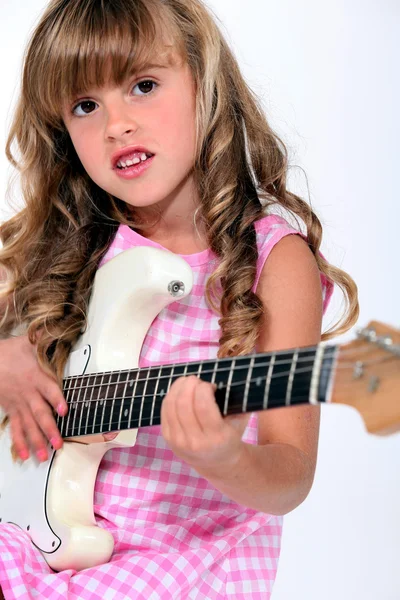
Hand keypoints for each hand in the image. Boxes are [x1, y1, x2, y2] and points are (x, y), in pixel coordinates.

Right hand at [0, 334, 67, 461]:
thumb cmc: (10, 351)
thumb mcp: (28, 342)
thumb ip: (45, 339)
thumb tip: (62, 327)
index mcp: (36, 377)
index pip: (49, 389)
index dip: (56, 399)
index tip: (64, 410)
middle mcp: (28, 393)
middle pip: (39, 413)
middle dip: (49, 429)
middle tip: (59, 444)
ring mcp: (18, 403)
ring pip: (29, 425)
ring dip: (37, 441)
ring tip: (45, 456)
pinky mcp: (10, 409)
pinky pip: (15, 428)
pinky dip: (19, 442)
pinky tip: (24, 455)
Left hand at [160, 375, 249, 474]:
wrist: (216, 463)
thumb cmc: (231, 435)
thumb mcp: (240, 421)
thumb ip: (238, 401)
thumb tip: (232, 378)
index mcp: (216, 438)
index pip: (203, 406)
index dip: (204, 388)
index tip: (211, 386)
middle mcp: (195, 442)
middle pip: (184, 403)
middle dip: (190, 384)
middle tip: (198, 380)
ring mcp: (178, 441)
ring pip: (171, 404)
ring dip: (179, 386)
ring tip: (189, 382)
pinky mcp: (167, 438)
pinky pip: (164, 410)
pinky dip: (171, 395)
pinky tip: (180, 391)